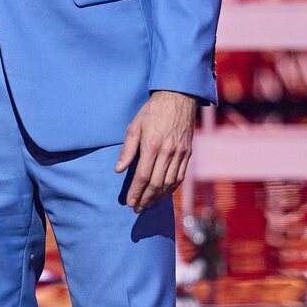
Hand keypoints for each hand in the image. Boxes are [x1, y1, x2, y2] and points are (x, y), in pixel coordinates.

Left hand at [114, 90, 196, 211]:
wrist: (178, 98)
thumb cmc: (152, 111)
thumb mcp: (134, 126)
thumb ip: (127, 149)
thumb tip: (119, 170)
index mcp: (152, 145)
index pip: (143, 176)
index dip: (136, 191)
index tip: (129, 202)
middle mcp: (168, 152)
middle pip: (157, 183)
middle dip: (146, 199)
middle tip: (136, 208)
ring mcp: (180, 153)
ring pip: (170, 183)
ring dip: (158, 197)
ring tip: (147, 204)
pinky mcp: (188, 153)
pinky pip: (180, 176)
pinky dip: (171, 188)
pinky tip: (162, 194)